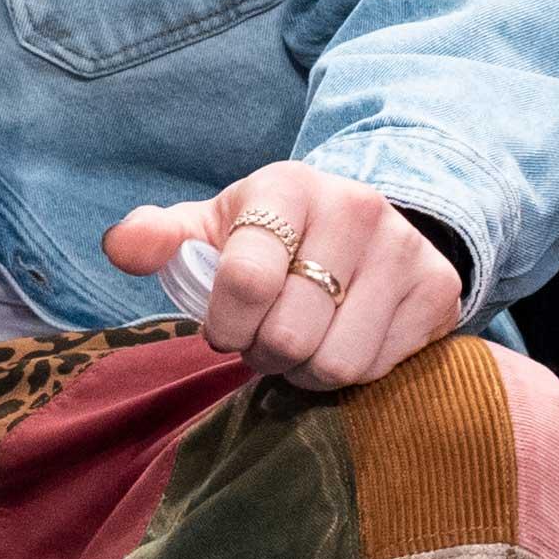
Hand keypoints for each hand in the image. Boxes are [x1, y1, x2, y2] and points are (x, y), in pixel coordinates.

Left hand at [106, 164, 463, 389]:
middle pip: (291, 333)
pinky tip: (342, 341)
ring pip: (337, 361)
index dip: (225, 324)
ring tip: (301, 343)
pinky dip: (352, 373)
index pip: (245, 279)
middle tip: (265, 340)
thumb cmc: (269, 238)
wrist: (363, 231)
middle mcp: (355, 207)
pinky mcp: (437, 289)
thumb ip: (158, 239)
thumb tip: (121, 248)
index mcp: (288, 186)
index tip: (223, 326)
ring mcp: (403, 248)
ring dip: (305, 372)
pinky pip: (379, 369)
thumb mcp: (211, 230)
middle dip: (265, 353)